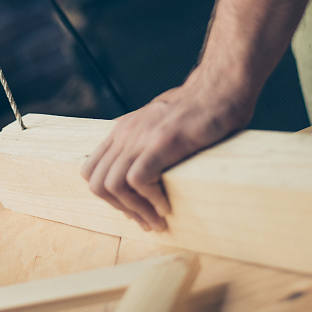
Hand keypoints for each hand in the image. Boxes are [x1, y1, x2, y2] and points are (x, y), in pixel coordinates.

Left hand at [79, 69, 255, 231]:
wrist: (220, 89)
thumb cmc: (198, 111)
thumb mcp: (159, 126)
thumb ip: (145, 145)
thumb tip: (142, 179)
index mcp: (121, 130)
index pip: (91, 171)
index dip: (108, 198)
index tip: (134, 210)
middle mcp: (125, 133)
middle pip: (96, 182)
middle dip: (119, 209)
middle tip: (146, 222)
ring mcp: (141, 136)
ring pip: (112, 185)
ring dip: (135, 210)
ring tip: (157, 220)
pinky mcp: (162, 142)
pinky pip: (137, 180)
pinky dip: (150, 201)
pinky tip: (167, 206)